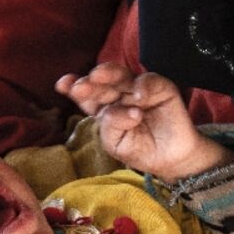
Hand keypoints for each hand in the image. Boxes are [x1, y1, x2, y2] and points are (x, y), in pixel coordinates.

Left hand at [55, 63, 233, 182]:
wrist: (170, 159)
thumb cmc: (140, 150)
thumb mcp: (116, 144)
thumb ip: (110, 126)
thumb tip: (125, 110)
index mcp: (104, 108)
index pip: (87, 95)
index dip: (73, 87)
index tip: (62, 85)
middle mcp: (119, 94)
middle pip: (102, 82)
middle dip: (90, 81)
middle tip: (81, 85)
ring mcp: (139, 89)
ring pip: (122, 75)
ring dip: (109, 74)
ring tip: (99, 76)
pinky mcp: (161, 88)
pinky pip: (149, 81)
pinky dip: (143, 87)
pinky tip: (138, 97)